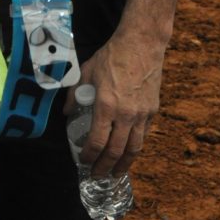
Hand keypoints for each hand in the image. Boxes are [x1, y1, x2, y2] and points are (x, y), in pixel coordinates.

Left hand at [64, 31, 165, 176]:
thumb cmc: (112, 56)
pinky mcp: (152, 111)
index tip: (83, 161)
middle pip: (116, 151)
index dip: (89, 155)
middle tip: (97, 175)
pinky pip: (143, 136)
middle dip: (105, 167)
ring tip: (115, 173)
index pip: (97, 141)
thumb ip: (75, 94)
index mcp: (106, 105)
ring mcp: (141, 114)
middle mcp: (126, 114)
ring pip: (134, 149)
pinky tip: (128, 151)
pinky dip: (135, 147)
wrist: (141, 45)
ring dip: (123, 165)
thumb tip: (67, 112)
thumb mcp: (86, 71)